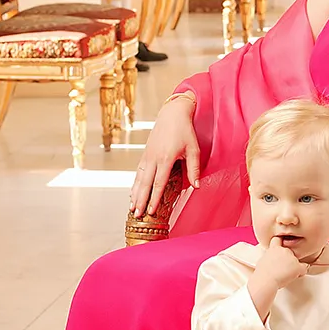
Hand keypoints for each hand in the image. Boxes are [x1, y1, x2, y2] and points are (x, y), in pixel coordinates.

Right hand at [129, 95, 199, 215]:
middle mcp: (153, 158)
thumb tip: (196, 186)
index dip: (155, 198)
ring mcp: (147, 156)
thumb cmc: (185, 131)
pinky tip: (133, 192)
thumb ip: (194, 168)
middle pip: (145, 184)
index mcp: (166, 158)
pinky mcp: (145, 153)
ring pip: (139, 178)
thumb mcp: (193, 149)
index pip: (159, 183)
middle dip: (141, 200)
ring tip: (132, 208)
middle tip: (137, 215)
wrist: (172, 114)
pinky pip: (138, 172)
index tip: (151, 211)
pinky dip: (135, 183)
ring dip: (135, 194)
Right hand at [254, 237, 309, 292]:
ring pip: (297, 262)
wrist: (265, 280)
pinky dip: (301, 273)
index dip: (281, 242)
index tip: (281, 246)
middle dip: (288, 260)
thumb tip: (271, 261)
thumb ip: (270, 257)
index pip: (278, 239)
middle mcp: (284, 250)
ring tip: (285, 274)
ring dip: (294, 267)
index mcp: (274, 248)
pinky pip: (304, 268)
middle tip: (281, 269)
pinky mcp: (297, 266)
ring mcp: (292, 257)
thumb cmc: (262, 274)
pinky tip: (294, 276)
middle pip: (290, 253)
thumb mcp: (262, 261)